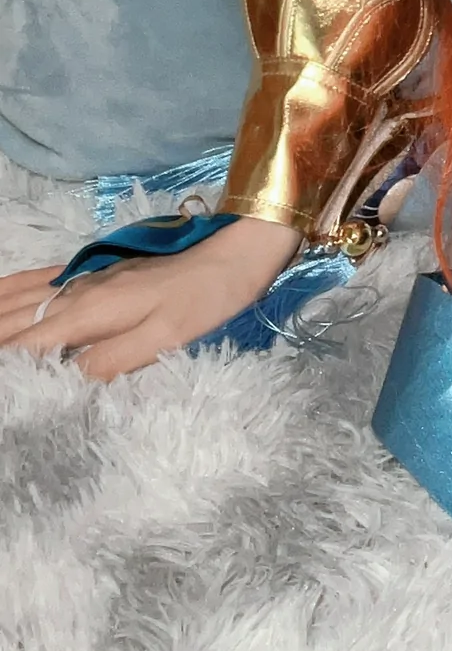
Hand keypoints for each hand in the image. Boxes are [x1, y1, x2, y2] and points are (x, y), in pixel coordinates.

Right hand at [0, 215, 301, 381]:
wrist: (231, 257)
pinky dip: (9, 290)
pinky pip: (38, 279)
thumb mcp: (164, 340)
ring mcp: (83, 280)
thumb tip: (64, 382)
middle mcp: (76, 293)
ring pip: (19, 300)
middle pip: (14, 322)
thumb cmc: (203, 302)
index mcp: (89, 314)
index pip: (25, 348)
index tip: (4, 393)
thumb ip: (110, 362)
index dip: (7, 371)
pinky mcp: (95, 273)